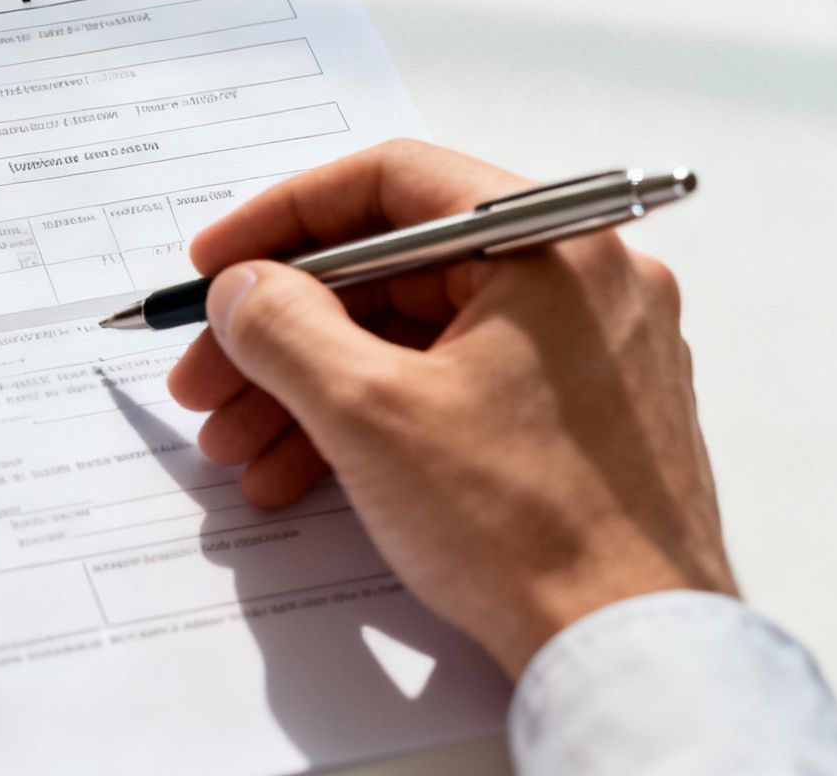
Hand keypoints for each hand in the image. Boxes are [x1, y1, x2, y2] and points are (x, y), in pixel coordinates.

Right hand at [167, 140, 736, 676]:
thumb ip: (285, 327)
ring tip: (238, 446)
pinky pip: (456, 385)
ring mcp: (590, 351)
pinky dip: (376, 417)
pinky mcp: (582, 416)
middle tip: (207, 375)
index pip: (391, 183)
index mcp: (552, 245)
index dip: (282, 220)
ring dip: (313, 384)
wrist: (629, 653)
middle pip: (394, 270)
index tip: (218, 262)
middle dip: (284, 329)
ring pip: (416, 337)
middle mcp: (583, 280)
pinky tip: (302, 473)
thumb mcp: (368, 412)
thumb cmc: (527, 529)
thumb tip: (242, 288)